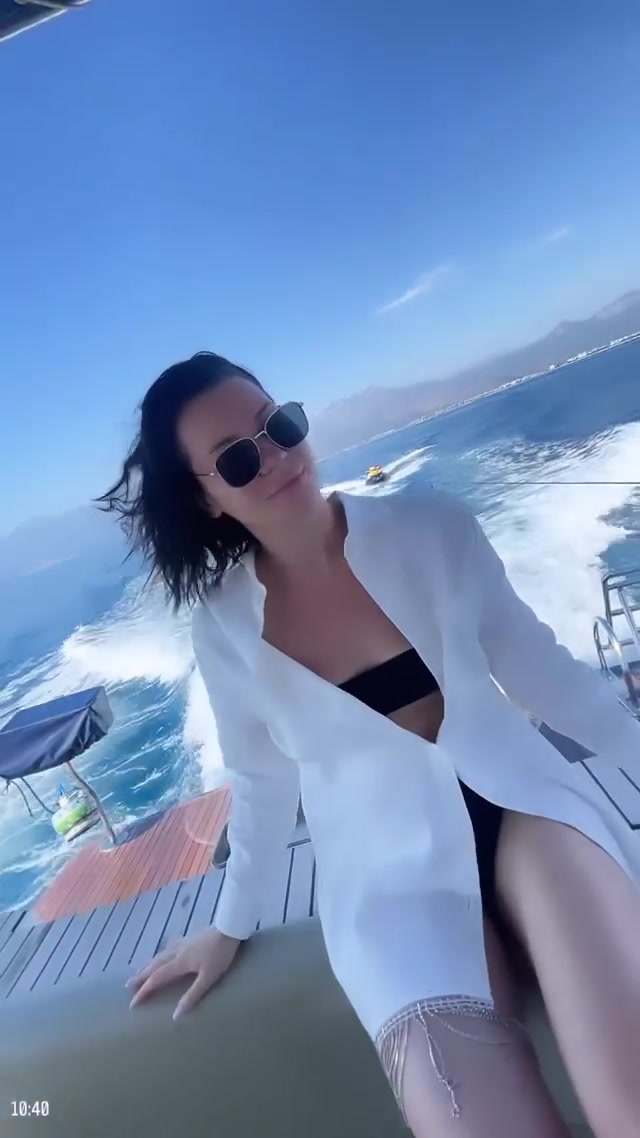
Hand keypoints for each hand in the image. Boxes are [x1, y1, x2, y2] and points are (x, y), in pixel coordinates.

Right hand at [127, 927, 241, 1019]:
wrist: (229, 928)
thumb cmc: (220, 955)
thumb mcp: (209, 978)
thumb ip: (193, 995)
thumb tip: (175, 1015)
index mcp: (180, 963)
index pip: (157, 979)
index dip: (144, 991)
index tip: (133, 1003)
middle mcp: (177, 953)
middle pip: (155, 966)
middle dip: (141, 976)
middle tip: (128, 985)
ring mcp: (183, 943)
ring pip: (161, 955)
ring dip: (149, 964)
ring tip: (140, 970)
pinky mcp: (190, 938)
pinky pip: (169, 948)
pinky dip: (161, 954)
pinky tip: (164, 952)